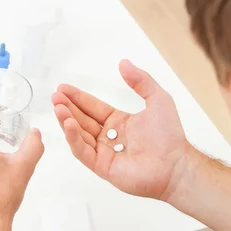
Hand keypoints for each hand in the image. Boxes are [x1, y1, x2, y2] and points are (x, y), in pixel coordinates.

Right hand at [52, 59, 189, 198]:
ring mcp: (104, 153)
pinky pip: (83, 152)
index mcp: (118, 122)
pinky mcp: (102, 167)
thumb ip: (141, 81)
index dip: (78, 97)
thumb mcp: (158, 99)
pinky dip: (74, 138)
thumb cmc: (169, 136)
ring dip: (67, 121)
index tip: (63, 88)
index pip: (92, 108)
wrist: (175, 164)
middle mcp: (109, 137)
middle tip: (55, 96)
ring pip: (79, 135)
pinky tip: (68, 124)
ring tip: (58, 107)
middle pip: (82, 120)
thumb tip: (123, 63)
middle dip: (68, 107)